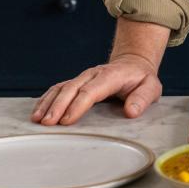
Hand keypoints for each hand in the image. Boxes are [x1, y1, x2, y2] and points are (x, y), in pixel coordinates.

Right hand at [31, 53, 161, 125]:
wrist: (133, 64)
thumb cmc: (141, 79)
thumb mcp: (151, 87)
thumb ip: (142, 98)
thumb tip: (131, 111)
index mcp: (110, 76)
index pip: (91, 91)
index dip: (77, 105)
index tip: (66, 120)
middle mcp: (93, 74)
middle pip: (71, 89)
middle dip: (58, 106)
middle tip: (47, 123)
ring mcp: (83, 77)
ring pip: (61, 88)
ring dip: (48, 103)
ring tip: (37, 120)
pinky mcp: (76, 82)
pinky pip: (58, 89)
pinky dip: (46, 99)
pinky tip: (38, 112)